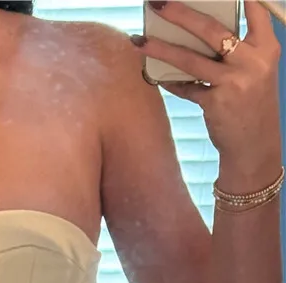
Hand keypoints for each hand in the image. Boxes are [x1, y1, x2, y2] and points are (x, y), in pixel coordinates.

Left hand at [135, 1, 281, 176]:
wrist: (254, 145)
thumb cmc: (251, 103)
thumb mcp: (255, 71)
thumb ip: (237, 49)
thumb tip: (198, 29)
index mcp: (266, 47)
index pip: (255, 10)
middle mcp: (252, 61)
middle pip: (211, 29)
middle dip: (181, 13)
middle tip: (158, 2)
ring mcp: (233, 82)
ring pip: (190, 59)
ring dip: (161, 49)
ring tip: (139, 41)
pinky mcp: (215, 103)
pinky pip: (186, 88)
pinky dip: (172, 82)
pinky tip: (159, 76)